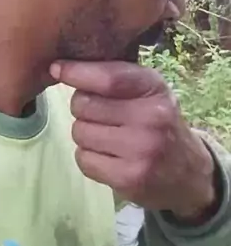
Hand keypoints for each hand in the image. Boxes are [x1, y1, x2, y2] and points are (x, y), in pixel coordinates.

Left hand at [50, 60, 218, 221]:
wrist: (188, 174)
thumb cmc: (157, 121)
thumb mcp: (148, 91)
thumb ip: (113, 76)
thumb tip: (60, 67)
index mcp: (154, 88)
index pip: (107, 77)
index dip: (76, 72)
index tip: (56, 68)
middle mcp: (151, 117)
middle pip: (84, 104)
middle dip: (82, 108)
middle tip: (99, 115)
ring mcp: (141, 150)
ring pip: (79, 132)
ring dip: (85, 135)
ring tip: (107, 137)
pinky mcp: (129, 179)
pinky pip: (84, 160)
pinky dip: (88, 158)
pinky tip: (108, 157)